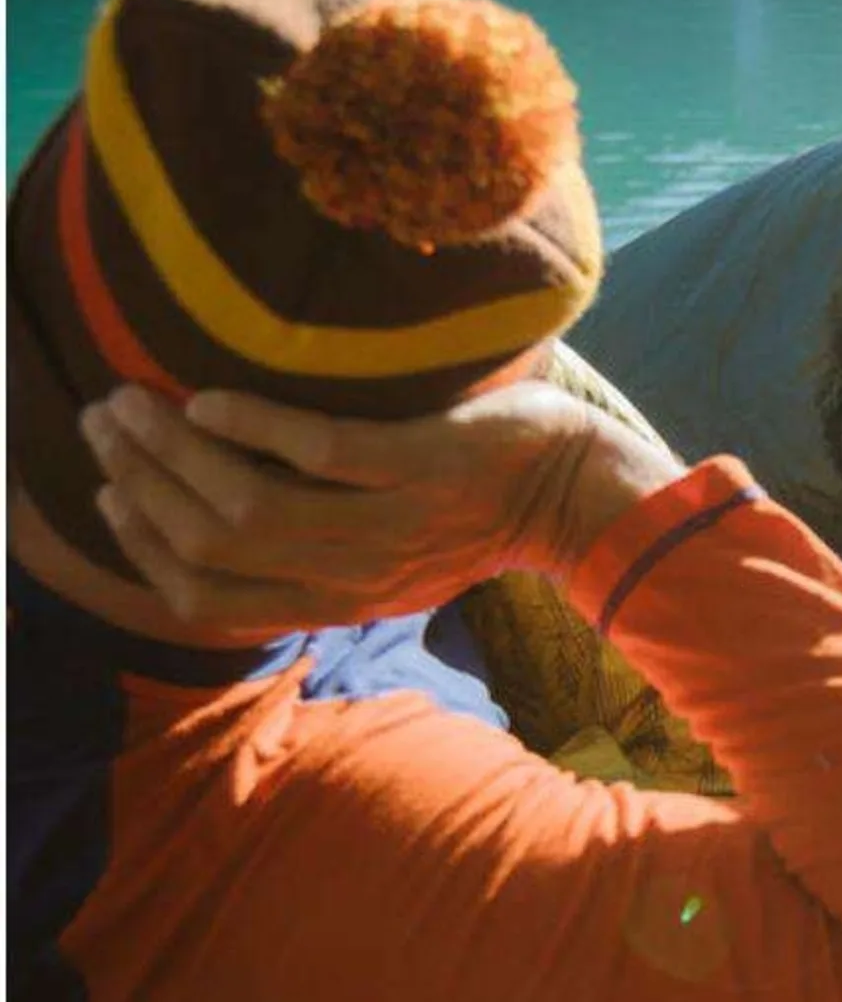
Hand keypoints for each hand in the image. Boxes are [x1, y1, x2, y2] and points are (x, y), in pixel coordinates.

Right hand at [80, 380, 685, 632]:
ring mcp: (391, 523)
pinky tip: (211, 400)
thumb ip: (322, 559)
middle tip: (102, 426)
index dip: (146, 552)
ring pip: (250, 505)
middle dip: (141, 486)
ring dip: (176, 453)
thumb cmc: (481, 512)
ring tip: (134, 402)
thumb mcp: (396, 561)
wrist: (579, 493)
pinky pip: (318, 451)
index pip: (212, 600)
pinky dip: (253, 427)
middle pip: (214, 546)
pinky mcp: (424, 467)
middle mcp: (359, 574)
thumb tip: (228, 528)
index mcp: (344, 601)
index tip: (107, 496)